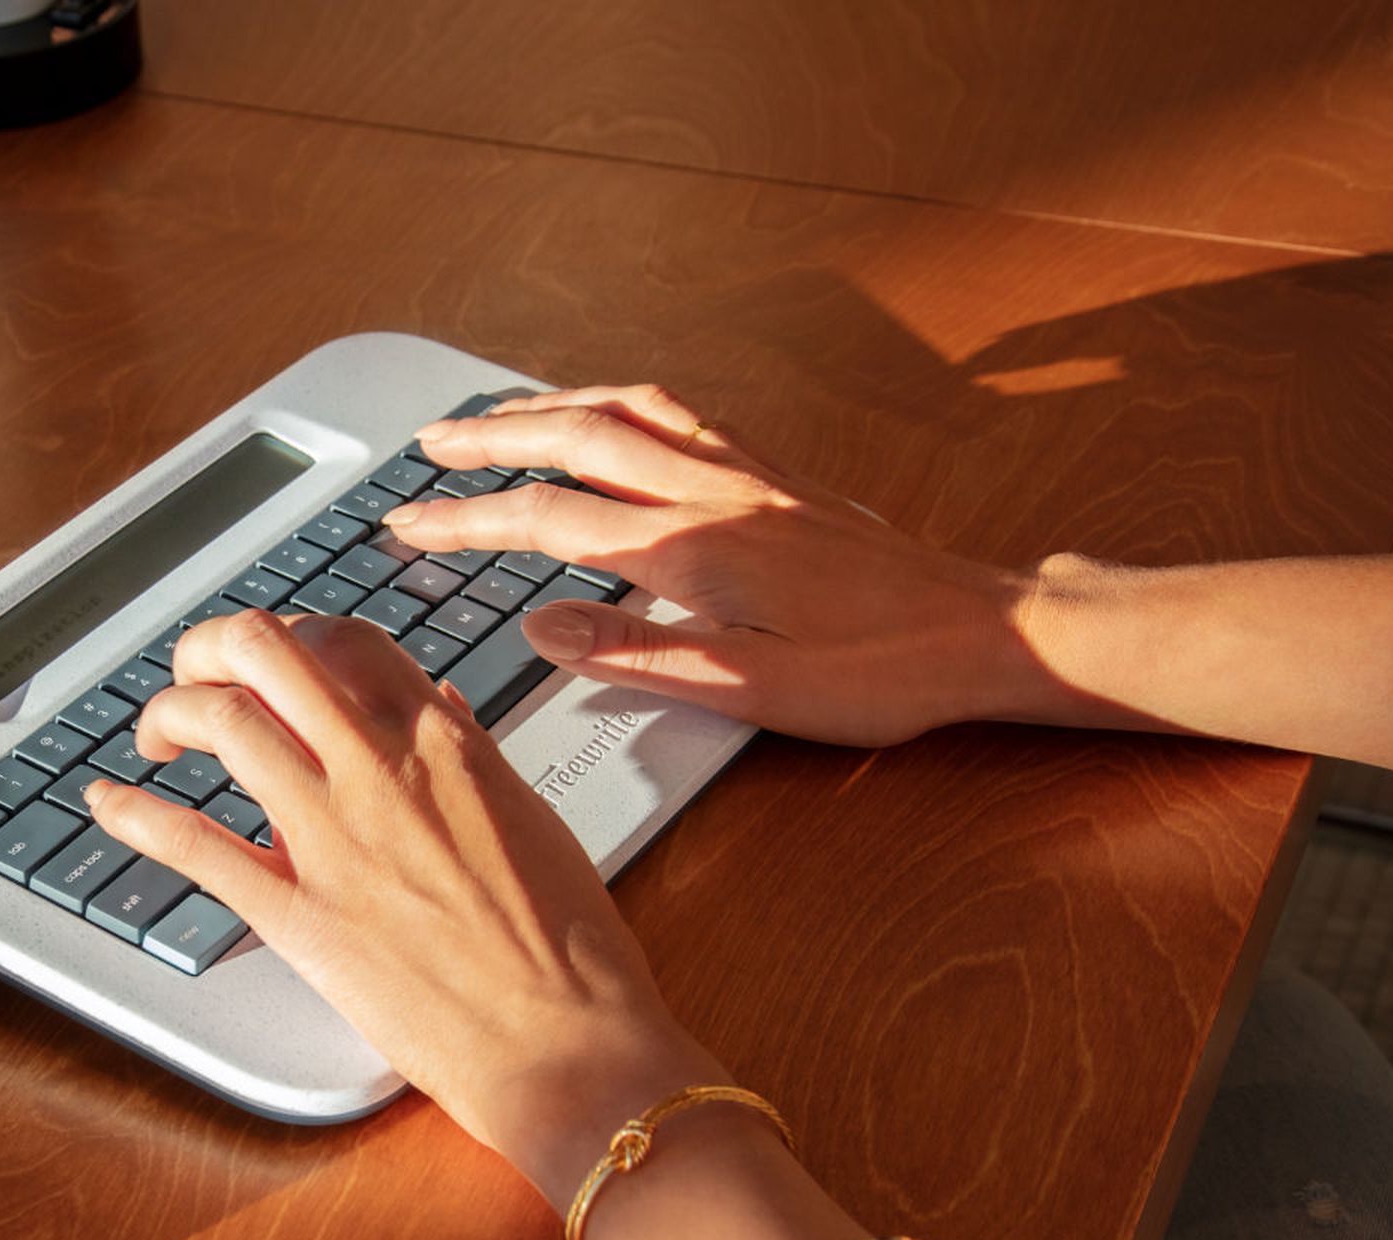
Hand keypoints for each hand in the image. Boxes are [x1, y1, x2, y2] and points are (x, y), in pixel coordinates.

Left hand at [84, 609, 713, 1204]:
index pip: (348, 640)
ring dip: (170, 711)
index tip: (276, 664)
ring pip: (221, 721)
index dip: (295, 637)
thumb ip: (473, 756)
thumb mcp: (532, 820)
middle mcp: (381, 770)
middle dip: (212, 647)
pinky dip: (135, 814)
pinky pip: (194, 844)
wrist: (566, 1047)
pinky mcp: (297, 915)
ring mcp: (332, 839)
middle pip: (266, 650)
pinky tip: (105, 801)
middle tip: (198, 675)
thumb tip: (439, 708)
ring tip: (160, 735)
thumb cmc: (568, 953)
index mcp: (445, 744)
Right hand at [386, 385, 1054, 746]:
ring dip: (551, 404)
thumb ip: (637, 653)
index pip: (549, 521)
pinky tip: (612, 409)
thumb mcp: (750, 687)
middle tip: (426, 446)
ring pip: (627, 409)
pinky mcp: (778, 474)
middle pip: (575, 438)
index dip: (466, 522)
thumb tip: (542, 625)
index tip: (408, 528)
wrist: (985, 632)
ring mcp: (748, 473)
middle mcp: (714, 490)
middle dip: (489, 440)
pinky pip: (679, 411)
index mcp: (693, 545)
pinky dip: (621, 399)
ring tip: (498, 414)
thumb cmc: (879, 670)